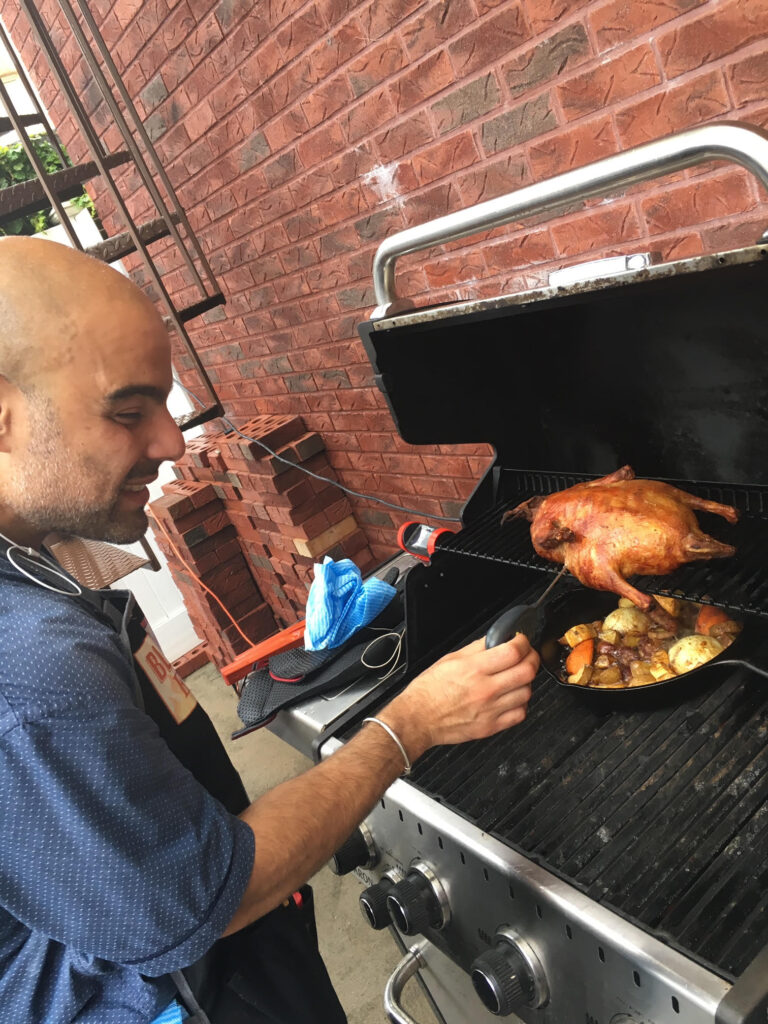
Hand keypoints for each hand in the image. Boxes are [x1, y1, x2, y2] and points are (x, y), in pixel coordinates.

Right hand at [381, 633, 537, 759]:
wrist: (418, 718)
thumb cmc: (429, 690)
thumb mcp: (450, 659)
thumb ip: (477, 648)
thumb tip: (497, 639)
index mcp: (474, 669)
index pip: (513, 651)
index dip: (523, 642)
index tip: (521, 640)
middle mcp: (485, 689)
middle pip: (527, 671)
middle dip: (531, 658)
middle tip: (527, 656)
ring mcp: (490, 710)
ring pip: (527, 692)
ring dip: (526, 681)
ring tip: (517, 677)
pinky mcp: (491, 726)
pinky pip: (520, 714)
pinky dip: (520, 703)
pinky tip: (512, 697)